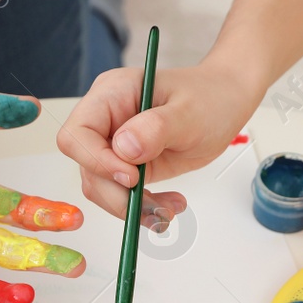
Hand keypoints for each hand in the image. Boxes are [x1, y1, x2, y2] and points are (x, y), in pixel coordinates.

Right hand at [56, 58, 259, 220]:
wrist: (225, 103)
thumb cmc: (211, 98)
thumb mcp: (190, 112)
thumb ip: (156, 127)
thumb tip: (124, 148)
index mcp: (112, 94)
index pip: (77, 134)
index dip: (96, 161)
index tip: (131, 176)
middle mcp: (105, 119)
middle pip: (87, 167)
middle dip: (118, 195)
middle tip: (156, 207)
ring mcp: (113, 144)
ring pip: (101, 188)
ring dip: (133, 207)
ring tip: (170, 208)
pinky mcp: (125, 165)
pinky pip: (119, 194)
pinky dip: (142, 208)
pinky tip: (169, 204)